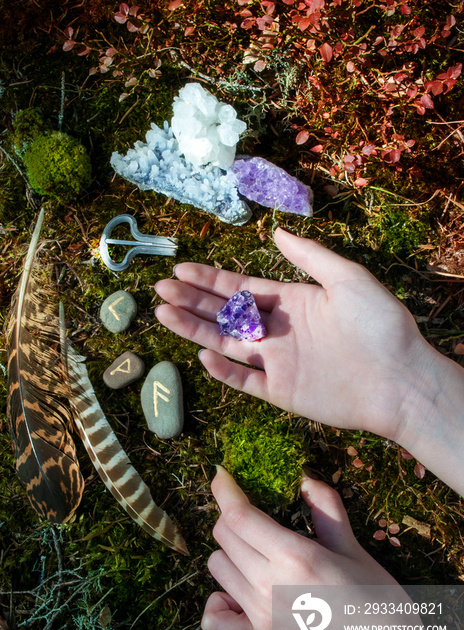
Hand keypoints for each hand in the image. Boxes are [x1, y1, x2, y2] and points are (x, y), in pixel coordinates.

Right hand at [155, 227, 430, 441]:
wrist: (401, 380)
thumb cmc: (380, 325)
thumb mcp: (348, 279)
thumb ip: (310, 256)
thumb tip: (276, 230)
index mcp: (290, 301)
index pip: (240, 288)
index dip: (210, 279)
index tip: (181, 270)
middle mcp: (278, 330)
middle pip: (225, 314)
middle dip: (193, 301)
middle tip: (160, 289)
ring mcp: (278, 362)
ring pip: (226, 344)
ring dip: (195, 329)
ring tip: (163, 315)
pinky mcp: (281, 392)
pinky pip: (244, 381)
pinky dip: (223, 371)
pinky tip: (202, 353)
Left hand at [201, 466, 458, 629]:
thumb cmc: (380, 604)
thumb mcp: (356, 551)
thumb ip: (326, 510)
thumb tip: (305, 478)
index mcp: (295, 556)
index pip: (238, 515)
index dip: (225, 490)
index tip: (221, 475)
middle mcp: (269, 585)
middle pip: (224, 536)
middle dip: (233, 517)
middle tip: (256, 517)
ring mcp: (260, 618)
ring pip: (218, 568)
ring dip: (231, 554)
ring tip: (258, 555)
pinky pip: (214, 619)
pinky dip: (220, 602)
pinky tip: (239, 594)